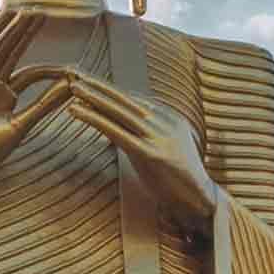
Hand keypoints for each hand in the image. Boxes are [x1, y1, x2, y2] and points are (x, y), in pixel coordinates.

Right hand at [0, 10, 70, 176]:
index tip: (68, 65)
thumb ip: (43, 106)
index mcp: (5, 98)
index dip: (47, 67)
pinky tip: (2, 20)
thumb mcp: (21, 126)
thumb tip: (68, 89)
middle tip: (42, 13)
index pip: (29, 74)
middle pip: (12, 53)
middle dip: (26, 34)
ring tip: (27, 12)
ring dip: (12, 29)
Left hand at [12, 65, 217, 230]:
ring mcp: (157, 136)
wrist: (201, 200)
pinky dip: (94, 118)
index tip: (89, 79)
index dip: (109, 89)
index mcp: (168, 117)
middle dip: (98, 86)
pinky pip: (116, 131)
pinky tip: (76, 110)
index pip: (133, 99)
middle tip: (76, 73)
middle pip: (124, 99)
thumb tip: (117, 129)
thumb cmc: (179, 180)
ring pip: (118, 111)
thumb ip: (146, 135)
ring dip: (93, 97)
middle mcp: (163, 121)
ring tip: (72, 86)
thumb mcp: (165, 149)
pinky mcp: (149, 153)